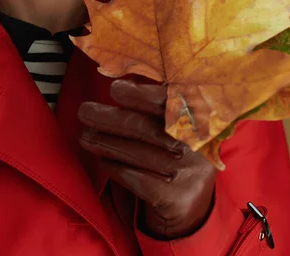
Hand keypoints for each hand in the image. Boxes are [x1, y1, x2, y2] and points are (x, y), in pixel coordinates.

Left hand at [78, 79, 216, 239]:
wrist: (192, 208)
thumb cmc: (176, 155)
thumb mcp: (178, 127)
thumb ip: (160, 104)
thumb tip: (124, 79)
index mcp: (205, 122)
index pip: (174, 104)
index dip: (143, 95)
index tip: (115, 89)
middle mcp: (202, 147)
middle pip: (148, 129)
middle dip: (112, 119)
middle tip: (85, 111)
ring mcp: (192, 174)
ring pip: (138, 154)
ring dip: (106, 143)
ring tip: (85, 136)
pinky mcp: (178, 199)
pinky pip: (137, 179)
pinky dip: (116, 169)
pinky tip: (103, 161)